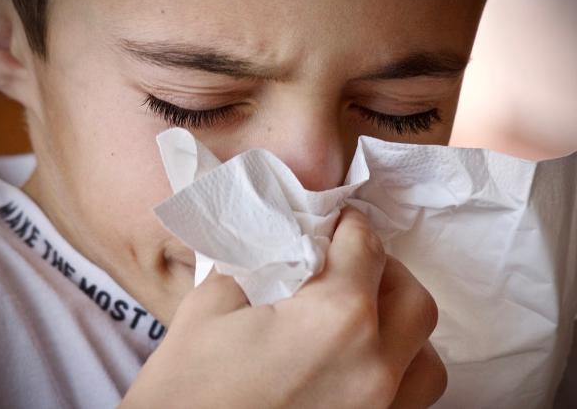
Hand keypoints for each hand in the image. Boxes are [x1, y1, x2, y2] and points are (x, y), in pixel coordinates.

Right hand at [120, 207, 446, 407]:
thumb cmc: (187, 391)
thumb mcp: (209, 309)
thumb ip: (255, 264)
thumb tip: (280, 243)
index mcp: (335, 319)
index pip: (365, 248)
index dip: (351, 225)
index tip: (340, 222)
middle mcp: (374, 367)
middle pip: (411, 297)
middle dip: (383, 270)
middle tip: (348, 266)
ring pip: (427, 356)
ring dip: (401, 326)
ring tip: (362, 319)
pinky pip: (413, 398)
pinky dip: (398, 371)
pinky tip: (359, 364)